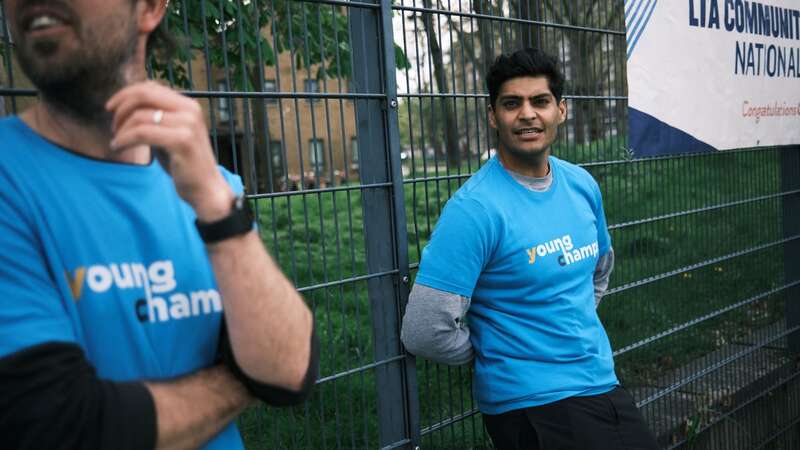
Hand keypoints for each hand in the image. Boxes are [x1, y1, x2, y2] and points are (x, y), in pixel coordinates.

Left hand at [106, 81, 233, 221]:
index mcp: (188, 105)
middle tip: (112, 126)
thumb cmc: (185, 163)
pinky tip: (118, 147)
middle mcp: (190, 110)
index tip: (111, 108)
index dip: (126, 94)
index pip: (151, 87)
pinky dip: (124, 139)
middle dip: (121, 107)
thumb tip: (128, 102)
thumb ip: (157, 117)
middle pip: (144, 95)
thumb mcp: (171, 134)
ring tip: (117, 142)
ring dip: (121, 129)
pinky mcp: (182, 141)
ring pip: (140, 116)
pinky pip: (142, 133)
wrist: (206, 189)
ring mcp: (188, 125)